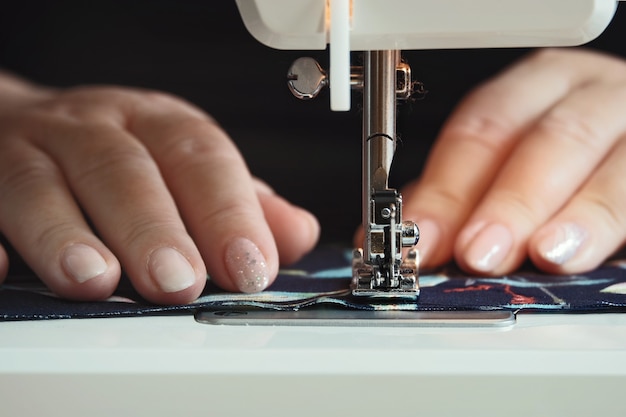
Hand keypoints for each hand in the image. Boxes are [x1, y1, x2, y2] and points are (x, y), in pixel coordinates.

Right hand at [0, 75, 318, 303]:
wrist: (34, 125)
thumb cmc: (125, 156)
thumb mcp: (189, 168)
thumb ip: (242, 204)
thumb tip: (296, 236)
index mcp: (155, 125)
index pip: (200, 158)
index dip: (228, 212)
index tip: (250, 267)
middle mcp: (92, 131)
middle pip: (123, 170)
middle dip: (153, 229)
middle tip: (179, 283)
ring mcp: (27, 151)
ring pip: (40, 185)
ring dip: (66, 234)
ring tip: (96, 281)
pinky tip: (3, 270)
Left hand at [402, 48, 625, 274]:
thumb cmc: (570, 159)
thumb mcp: (513, 164)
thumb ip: (466, 195)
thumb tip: (416, 235)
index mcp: (534, 88)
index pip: (482, 129)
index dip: (448, 187)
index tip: (422, 234)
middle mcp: (585, 94)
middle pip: (542, 138)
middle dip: (507, 202)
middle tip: (478, 251)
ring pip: (598, 156)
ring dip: (572, 213)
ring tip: (544, 254)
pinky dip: (611, 220)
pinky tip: (588, 249)